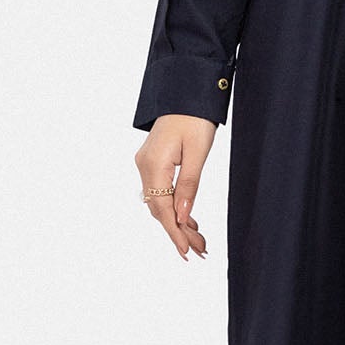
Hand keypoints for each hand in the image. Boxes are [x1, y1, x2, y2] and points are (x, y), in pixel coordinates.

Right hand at [135, 114, 215, 259]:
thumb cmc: (195, 117)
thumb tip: (182, 216)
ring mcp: (146, 164)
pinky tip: (188, 219)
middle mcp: (144, 167)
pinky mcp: (152, 162)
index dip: (175, 233)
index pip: (163, 209)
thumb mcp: (198, 152)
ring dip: (178, 222)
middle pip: (160, 209)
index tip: (186, 252)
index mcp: (154, 165)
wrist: (186, 92)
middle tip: (200, 251)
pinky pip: (160, 191)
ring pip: (160, 202)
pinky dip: (174, 207)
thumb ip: (189, 186)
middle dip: (179, 232)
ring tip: (199, 240)